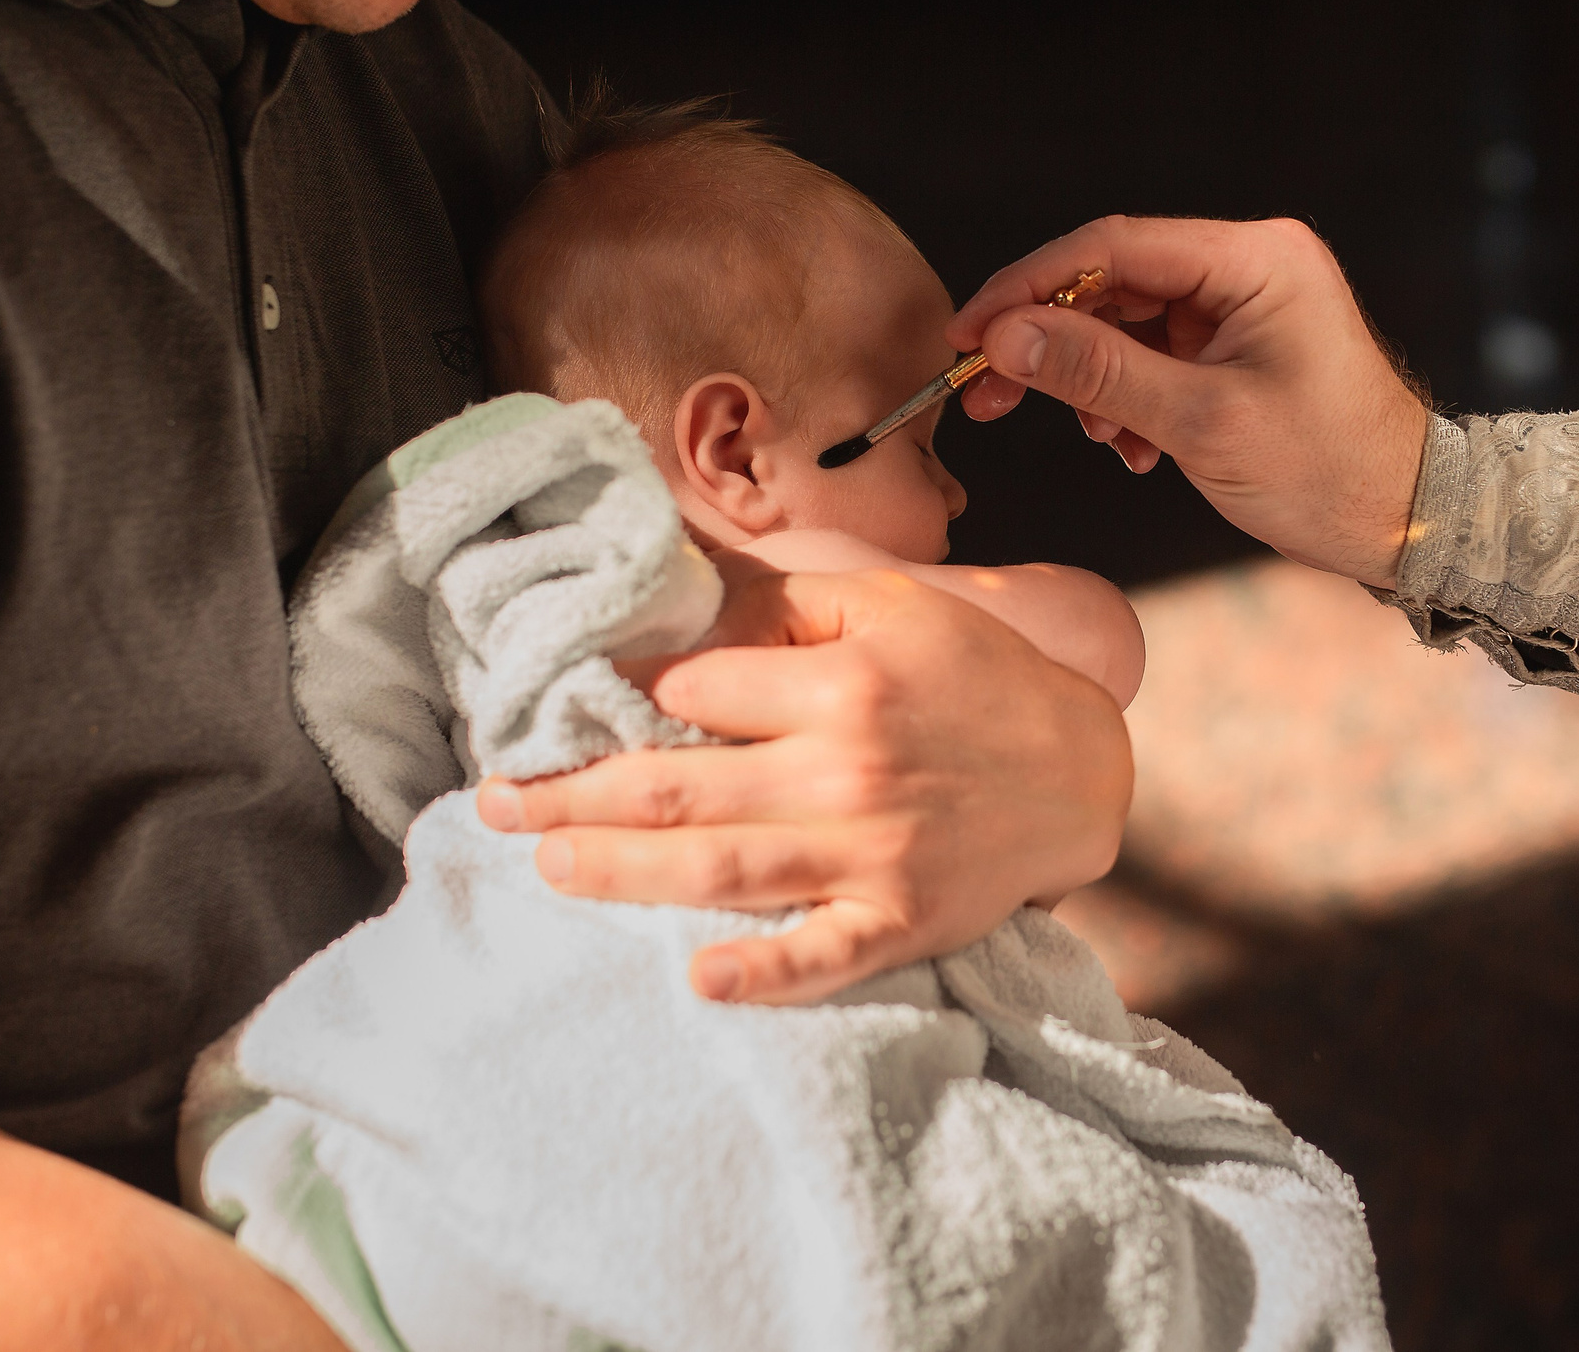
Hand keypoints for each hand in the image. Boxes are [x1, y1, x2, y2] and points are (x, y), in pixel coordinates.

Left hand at [477, 567, 1132, 1003]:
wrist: (1082, 771)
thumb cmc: (977, 676)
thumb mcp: (896, 604)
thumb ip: (789, 600)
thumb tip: (683, 598)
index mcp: (841, 684)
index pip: (698, 691)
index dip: (634, 694)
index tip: (575, 705)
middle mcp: (846, 770)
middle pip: (679, 789)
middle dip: (574, 796)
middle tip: (496, 804)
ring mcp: (871, 855)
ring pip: (720, 869)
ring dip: (621, 873)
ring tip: (545, 865)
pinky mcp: (900, 922)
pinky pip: (821, 956)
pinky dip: (762, 974)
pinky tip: (696, 978)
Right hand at [946, 216, 1430, 585]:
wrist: (1405, 520)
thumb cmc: (1327, 471)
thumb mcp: (1200, 424)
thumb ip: (1098, 372)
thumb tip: (1006, 337)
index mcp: (1255, 258)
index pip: (1112, 247)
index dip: (1028, 288)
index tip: (969, 333)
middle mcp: (1250, 264)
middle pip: (1112, 280)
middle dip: (1049, 340)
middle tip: (990, 392)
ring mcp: (1244, 302)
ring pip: (1126, 321)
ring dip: (1091, 379)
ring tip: (1092, 437)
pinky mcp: (1238, 342)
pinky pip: (1155, 352)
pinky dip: (1127, 397)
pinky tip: (1130, 446)